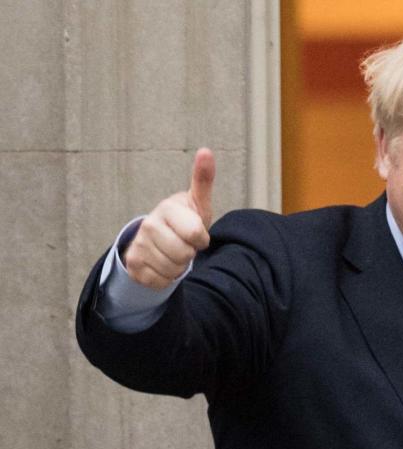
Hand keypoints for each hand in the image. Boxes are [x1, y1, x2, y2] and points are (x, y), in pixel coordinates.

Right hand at [122, 148, 214, 288]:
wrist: (157, 239)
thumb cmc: (183, 220)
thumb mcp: (197, 203)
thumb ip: (203, 180)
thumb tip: (206, 151)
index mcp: (167, 208)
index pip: (195, 235)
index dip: (200, 238)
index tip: (196, 232)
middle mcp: (148, 225)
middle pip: (184, 255)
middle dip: (189, 253)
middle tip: (183, 243)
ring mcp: (138, 245)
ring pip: (173, 270)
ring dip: (178, 266)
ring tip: (173, 252)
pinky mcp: (133, 265)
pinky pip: (161, 281)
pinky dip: (166, 277)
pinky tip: (162, 263)